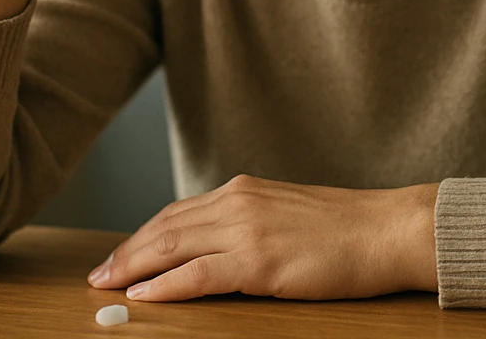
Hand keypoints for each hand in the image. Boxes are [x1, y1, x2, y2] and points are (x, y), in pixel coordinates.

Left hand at [87, 175, 439, 301]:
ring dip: (134, 267)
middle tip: (98, 276)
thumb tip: (218, 246)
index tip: (119, 255)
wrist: (387, 229)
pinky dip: (166, 285)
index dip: (142, 235)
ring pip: (172, 247)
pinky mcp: (259, 260)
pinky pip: (198, 274)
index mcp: (244, 190)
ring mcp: (247, 229)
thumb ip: (250, 222)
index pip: (178, 212)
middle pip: (165, 227)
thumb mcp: (287, 213)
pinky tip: (144, 295)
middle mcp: (238, 201)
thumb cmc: (347, 228)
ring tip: (107, 286)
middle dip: (127, 253)